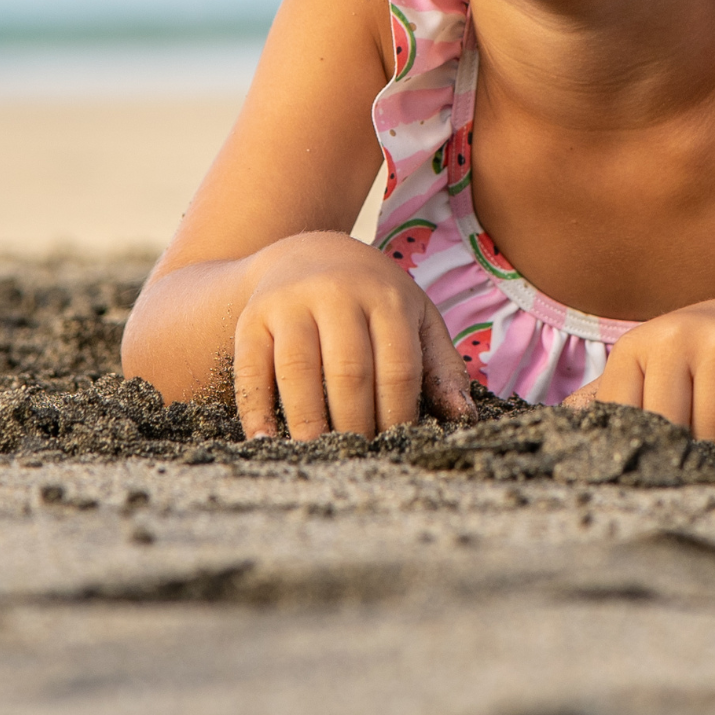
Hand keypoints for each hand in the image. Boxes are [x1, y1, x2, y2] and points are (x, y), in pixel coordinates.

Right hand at [231, 232, 475, 440]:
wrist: (308, 254)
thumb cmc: (373, 299)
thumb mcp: (416, 316)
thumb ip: (441, 365)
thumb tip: (462, 417)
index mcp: (386, 296)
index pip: (397, 367)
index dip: (398, 415)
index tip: (396, 448)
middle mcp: (337, 293)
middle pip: (348, 371)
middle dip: (355, 425)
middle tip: (359, 460)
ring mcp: (290, 303)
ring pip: (299, 371)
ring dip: (308, 422)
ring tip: (318, 457)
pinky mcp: (252, 318)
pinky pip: (252, 369)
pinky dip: (256, 408)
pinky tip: (267, 440)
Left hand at [566, 294, 714, 440]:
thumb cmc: (696, 360)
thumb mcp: (648, 369)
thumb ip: (609, 399)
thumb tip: (561, 426)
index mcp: (634, 345)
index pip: (626, 420)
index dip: (647, 443)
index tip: (662, 440)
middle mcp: (675, 334)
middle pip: (670, 428)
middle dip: (688, 444)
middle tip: (702, 428)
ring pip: (714, 430)